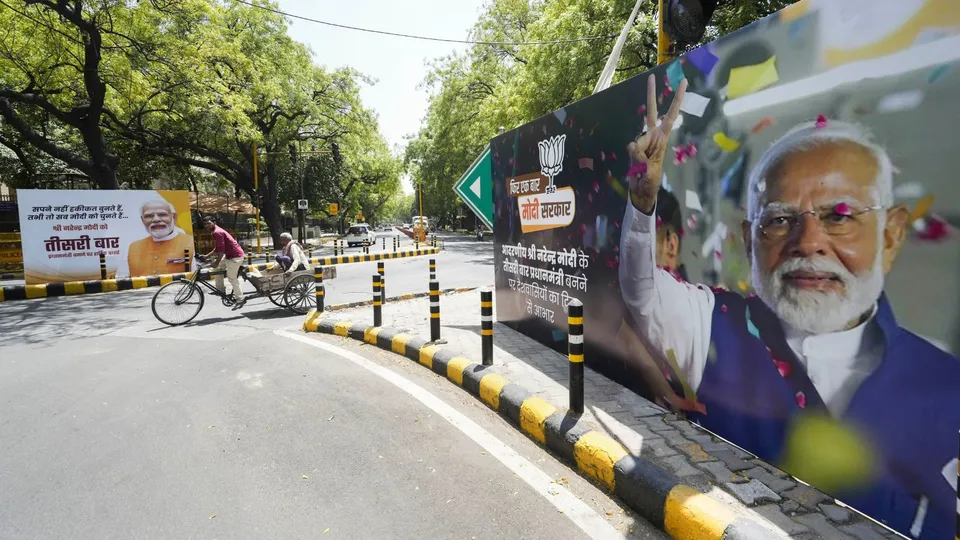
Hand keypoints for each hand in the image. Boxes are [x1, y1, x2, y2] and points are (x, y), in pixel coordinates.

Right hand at [627, 73, 686, 213]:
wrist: (642, 190)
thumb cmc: (651, 181)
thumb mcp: (650, 172)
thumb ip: (641, 158)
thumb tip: (632, 145)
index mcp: (663, 137)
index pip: (671, 115)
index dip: (677, 100)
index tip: (682, 82)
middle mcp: (653, 135)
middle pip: (651, 112)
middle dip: (650, 95)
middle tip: (651, 76)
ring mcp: (642, 141)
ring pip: (637, 140)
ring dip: (638, 156)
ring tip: (642, 170)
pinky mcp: (633, 148)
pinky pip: (631, 148)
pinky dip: (633, 159)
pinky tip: (636, 168)